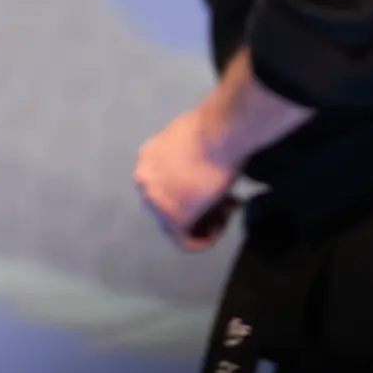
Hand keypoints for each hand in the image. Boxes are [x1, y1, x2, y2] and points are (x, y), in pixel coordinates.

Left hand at [135, 106, 240, 251]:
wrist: (220, 133)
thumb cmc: (217, 129)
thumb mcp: (196, 138)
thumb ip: (191, 155)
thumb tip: (202, 165)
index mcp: (148, 158)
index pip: (166, 185)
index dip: (195, 189)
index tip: (216, 184)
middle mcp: (144, 179)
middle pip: (169, 205)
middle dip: (198, 207)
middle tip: (226, 200)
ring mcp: (154, 201)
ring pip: (176, 226)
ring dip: (205, 222)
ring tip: (229, 208)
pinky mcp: (173, 218)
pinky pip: (186, 242)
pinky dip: (206, 240)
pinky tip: (223, 225)